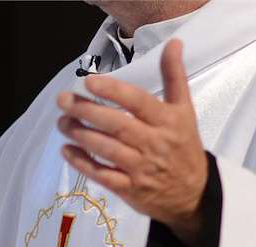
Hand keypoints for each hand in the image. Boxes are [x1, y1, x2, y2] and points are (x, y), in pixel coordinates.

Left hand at [56, 39, 207, 245]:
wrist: (194, 194)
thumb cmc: (183, 146)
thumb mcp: (184, 110)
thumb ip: (174, 76)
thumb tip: (173, 43)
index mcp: (167, 121)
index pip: (138, 102)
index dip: (113, 91)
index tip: (89, 82)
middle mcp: (153, 143)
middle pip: (117, 125)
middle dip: (87, 111)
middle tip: (63, 100)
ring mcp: (140, 168)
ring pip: (107, 150)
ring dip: (81, 135)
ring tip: (62, 122)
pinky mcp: (130, 189)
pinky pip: (102, 175)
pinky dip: (82, 163)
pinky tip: (66, 150)